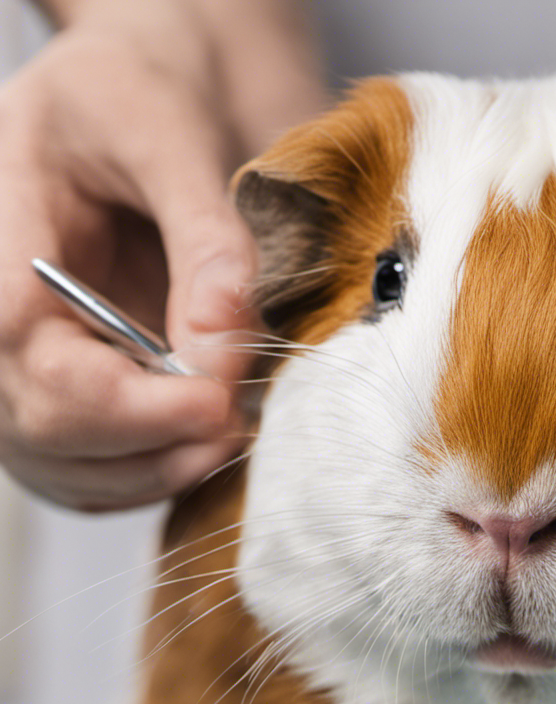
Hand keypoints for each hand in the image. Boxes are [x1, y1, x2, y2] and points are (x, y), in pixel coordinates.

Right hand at [0, 1, 322, 510]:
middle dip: (148, 445)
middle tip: (237, 427)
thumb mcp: (167, 130)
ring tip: (232, 438)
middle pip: (45, 429)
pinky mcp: (73, 385)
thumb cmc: (138, 88)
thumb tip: (223, 340)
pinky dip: (152, 472)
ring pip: (66, 464)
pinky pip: (94, 466)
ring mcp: (29, 359)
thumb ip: (204, 238)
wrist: (144, 95)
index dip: (124, 403)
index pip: (28, 355)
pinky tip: (205, 447)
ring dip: (155, 470)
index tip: (217, 403)